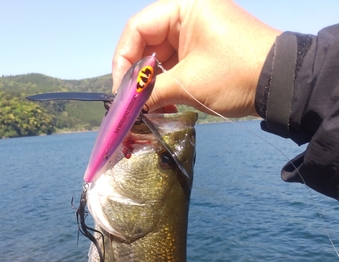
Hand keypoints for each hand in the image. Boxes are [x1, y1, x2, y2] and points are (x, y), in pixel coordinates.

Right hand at [112, 0, 280, 117]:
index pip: (137, 28)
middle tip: (131, 103)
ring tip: (148, 110)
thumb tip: (126, 105)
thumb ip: (151, 92)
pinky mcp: (203, 50)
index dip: (123, 60)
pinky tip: (164, 106)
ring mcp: (196, 32)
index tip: (120, 90)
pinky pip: (175, 65)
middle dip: (138, 76)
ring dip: (152, 85)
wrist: (281, 84)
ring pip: (159, 57)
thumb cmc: (237, 75)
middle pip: (146, 43)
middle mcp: (188, 14)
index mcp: (184, 7)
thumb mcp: (188, 84)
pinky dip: (167, 86)